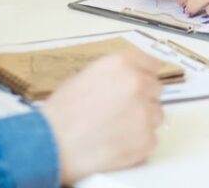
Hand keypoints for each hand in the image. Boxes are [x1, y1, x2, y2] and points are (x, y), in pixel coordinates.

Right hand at [40, 52, 162, 180]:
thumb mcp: (85, 76)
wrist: (52, 144)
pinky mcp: (145, 139)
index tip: (146, 80)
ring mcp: (143, 112)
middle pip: (155, 89)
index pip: (151, 63)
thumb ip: (113, 74)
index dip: (146, 74)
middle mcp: (137, 83)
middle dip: (143, 98)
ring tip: (118, 128)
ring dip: (143, 120)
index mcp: (121, 64)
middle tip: (124, 110)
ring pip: (156, 115)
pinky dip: (139, 143)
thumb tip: (125, 78)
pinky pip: (151, 138)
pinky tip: (118, 143)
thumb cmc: (62, 113)